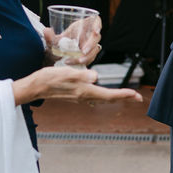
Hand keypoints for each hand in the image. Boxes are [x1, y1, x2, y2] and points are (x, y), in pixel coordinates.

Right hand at [12, 65, 143, 104]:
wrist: (35, 87)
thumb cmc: (49, 78)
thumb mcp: (66, 73)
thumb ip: (82, 75)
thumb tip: (96, 76)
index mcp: (85, 91)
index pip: (109, 95)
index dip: (124, 95)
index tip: (136, 95)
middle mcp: (84, 96)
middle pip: (109, 98)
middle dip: (124, 97)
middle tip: (138, 98)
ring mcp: (80, 96)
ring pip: (102, 98)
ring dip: (115, 97)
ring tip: (126, 95)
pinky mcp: (75, 94)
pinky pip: (95, 97)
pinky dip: (105, 95)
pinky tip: (104, 94)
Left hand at [43, 15, 102, 66]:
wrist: (59, 54)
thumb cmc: (60, 42)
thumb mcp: (55, 40)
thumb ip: (51, 36)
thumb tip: (46, 31)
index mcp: (85, 25)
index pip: (96, 22)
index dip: (98, 26)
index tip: (95, 31)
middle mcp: (90, 35)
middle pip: (96, 38)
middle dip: (90, 45)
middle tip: (83, 51)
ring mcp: (92, 46)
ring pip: (94, 50)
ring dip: (86, 56)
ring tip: (74, 60)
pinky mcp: (91, 55)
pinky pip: (91, 58)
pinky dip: (84, 62)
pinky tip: (74, 64)